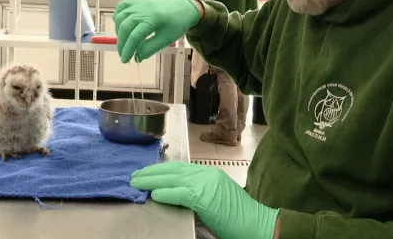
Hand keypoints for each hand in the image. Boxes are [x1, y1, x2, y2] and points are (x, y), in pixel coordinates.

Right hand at [113, 0, 199, 62]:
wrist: (184, 8)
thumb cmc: (176, 24)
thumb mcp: (166, 39)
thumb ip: (150, 49)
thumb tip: (136, 57)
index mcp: (152, 19)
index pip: (134, 37)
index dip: (128, 50)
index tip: (125, 60)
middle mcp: (143, 9)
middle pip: (125, 28)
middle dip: (121, 44)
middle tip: (123, 54)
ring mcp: (139, 3)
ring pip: (120, 17)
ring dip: (118, 32)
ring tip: (124, 42)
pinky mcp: (138, 0)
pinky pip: (121, 7)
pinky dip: (118, 17)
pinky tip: (121, 26)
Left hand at [131, 161, 278, 238]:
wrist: (258, 224)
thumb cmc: (239, 217)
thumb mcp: (216, 199)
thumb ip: (197, 194)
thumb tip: (176, 195)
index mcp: (210, 173)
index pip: (180, 168)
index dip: (162, 170)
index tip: (147, 172)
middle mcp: (207, 174)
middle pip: (173, 170)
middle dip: (152, 172)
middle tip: (135, 175)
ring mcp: (206, 184)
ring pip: (173, 178)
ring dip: (152, 180)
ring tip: (137, 182)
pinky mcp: (205, 197)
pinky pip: (180, 193)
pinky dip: (165, 193)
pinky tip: (153, 194)